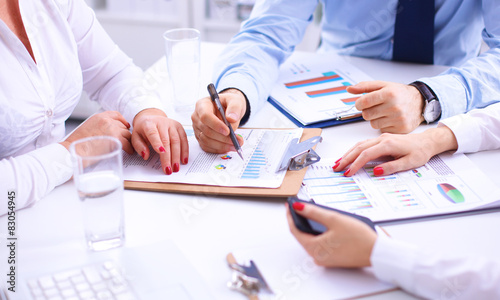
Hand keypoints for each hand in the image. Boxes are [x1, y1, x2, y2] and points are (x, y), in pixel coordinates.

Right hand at [60, 111, 132, 152]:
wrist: (73, 151)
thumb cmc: (76, 145)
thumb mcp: (87, 128)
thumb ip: (98, 127)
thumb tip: (107, 133)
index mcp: (98, 117)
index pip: (116, 114)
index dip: (123, 121)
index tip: (126, 125)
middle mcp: (106, 120)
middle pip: (122, 126)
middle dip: (125, 133)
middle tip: (126, 140)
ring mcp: (112, 128)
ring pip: (126, 134)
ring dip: (128, 141)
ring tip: (128, 147)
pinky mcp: (116, 138)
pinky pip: (127, 143)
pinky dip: (129, 148)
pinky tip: (128, 151)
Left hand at [131, 108, 188, 174]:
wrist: (152, 117)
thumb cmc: (143, 130)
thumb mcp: (135, 137)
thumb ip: (138, 146)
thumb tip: (145, 155)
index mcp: (148, 124)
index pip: (153, 133)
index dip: (157, 142)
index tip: (161, 152)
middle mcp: (162, 122)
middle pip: (166, 140)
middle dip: (168, 156)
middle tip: (168, 169)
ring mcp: (172, 124)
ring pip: (177, 140)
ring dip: (177, 156)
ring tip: (176, 168)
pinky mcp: (179, 127)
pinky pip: (184, 139)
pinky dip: (185, 150)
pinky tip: (184, 160)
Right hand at [191, 88, 244, 152]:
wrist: (228, 110)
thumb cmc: (230, 104)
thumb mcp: (236, 101)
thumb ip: (234, 107)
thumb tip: (231, 118)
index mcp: (202, 105)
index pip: (205, 116)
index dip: (216, 125)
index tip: (228, 131)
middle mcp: (197, 117)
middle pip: (206, 130)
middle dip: (223, 138)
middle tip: (237, 141)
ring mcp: (197, 128)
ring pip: (206, 141)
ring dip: (222, 145)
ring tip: (236, 145)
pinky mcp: (200, 138)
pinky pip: (207, 147)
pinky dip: (218, 149)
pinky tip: (228, 148)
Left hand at [286, 202, 376, 267]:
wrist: (377, 253)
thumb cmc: (358, 238)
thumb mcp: (334, 219)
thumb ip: (314, 212)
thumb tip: (298, 207)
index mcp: (314, 248)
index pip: (295, 230)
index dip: (290, 215)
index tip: (289, 205)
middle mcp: (317, 257)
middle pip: (302, 235)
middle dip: (299, 220)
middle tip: (298, 206)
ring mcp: (324, 259)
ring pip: (311, 240)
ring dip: (308, 226)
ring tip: (308, 212)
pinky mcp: (332, 259)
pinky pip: (320, 244)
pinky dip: (318, 234)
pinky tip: (321, 224)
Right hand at [333, 127, 457, 175]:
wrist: (426, 142)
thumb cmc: (420, 152)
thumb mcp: (409, 163)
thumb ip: (392, 167)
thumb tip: (376, 171)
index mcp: (388, 144)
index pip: (366, 154)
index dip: (356, 164)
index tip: (348, 173)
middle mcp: (382, 139)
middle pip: (358, 148)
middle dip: (346, 158)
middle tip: (336, 168)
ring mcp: (380, 138)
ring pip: (359, 145)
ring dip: (347, 154)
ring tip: (338, 163)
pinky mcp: (380, 140)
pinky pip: (363, 144)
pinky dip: (353, 150)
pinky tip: (348, 156)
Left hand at [348, 81, 424, 132]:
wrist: (420, 102)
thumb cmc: (399, 93)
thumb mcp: (383, 85)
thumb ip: (364, 86)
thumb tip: (349, 89)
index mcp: (388, 93)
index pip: (363, 102)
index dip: (359, 104)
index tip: (362, 103)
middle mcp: (394, 106)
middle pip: (366, 115)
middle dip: (367, 111)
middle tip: (375, 107)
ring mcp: (398, 119)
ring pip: (373, 124)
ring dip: (375, 119)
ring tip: (384, 113)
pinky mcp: (401, 129)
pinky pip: (382, 130)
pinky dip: (383, 126)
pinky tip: (390, 119)